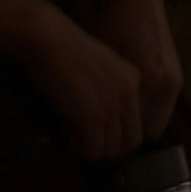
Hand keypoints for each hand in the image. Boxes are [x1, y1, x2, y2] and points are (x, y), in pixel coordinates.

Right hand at [0, 0, 146, 162]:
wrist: (51, 40)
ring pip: (111, 150)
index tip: (94, 128)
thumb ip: (111, 93)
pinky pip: (93, 151)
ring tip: (72, 129)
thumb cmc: (67, 53)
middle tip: (84, 137)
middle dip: (106, 147)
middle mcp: (130, 93)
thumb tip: (105, 130)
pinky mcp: (93, 116)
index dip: (114, 134)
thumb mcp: (101, 70)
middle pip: (130, 143)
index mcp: (135, 79)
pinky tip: (66, 129)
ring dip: (91, 148)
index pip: (137, 125)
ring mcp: (113, 105)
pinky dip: (78, 148)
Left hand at [93, 0, 177, 141]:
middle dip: (131, 130)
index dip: (117, 134)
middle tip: (108, 124)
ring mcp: (176, 78)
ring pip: (157, 117)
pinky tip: (129, 95)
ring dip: (140, 118)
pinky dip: (147, 106)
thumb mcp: (106, 60)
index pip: (137, 130)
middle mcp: (170, 84)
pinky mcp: (177, 72)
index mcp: (153, 81)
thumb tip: (102, 126)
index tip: (101, 131)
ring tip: (117, 110)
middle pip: (150, 129)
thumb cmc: (114, 25)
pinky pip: (162, 105)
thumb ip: (111, 95)